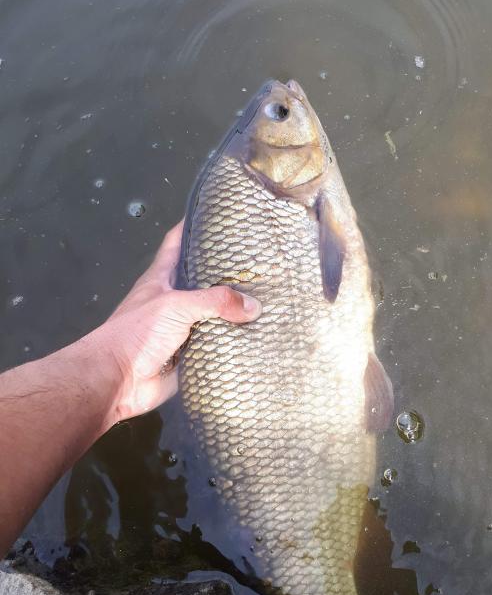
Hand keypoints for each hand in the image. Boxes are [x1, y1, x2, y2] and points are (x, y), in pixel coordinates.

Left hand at [94, 220, 261, 424]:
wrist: (117, 381)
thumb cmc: (137, 332)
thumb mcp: (176, 306)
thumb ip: (215, 302)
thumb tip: (254, 306)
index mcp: (163, 278)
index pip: (178, 242)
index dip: (195, 226)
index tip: (221, 214)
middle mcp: (175, 300)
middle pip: (204, 279)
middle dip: (228, 271)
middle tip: (262, 260)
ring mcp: (183, 328)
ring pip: (215, 314)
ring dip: (236, 310)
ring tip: (270, 297)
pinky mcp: (191, 354)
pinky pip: (219, 344)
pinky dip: (236, 341)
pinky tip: (261, 335)